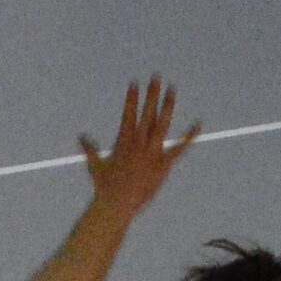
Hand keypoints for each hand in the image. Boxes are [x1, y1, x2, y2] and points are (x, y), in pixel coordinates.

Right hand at [79, 77, 199, 220]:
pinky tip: (198, 125)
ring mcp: (152, 152)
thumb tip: (82, 137)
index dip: (132, 98)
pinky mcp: (163, 164)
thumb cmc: (105, 187)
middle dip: (151, 94)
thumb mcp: (95, 166)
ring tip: (172, 90)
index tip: (134, 83)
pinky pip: (179, 148)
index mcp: (124, 141)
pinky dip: (189, 137)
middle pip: (147, 113)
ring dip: (167, 106)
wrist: (117, 204)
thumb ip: (90, 149)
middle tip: (156, 77)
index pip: (128, 113)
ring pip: (161, 124)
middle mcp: (138, 143)